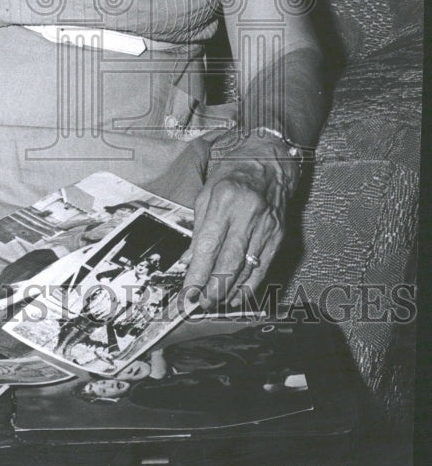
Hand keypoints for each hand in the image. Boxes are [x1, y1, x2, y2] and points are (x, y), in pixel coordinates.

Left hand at [179, 130, 296, 308]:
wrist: (271, 162)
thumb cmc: (234, 174)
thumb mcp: (207, 193)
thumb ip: (198, 229)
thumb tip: (188, 260)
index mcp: (225, 200)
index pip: (209, 246)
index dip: (197, 273)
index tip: (187, 291)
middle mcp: (248, 215)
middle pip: (229, 262)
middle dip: (212, 288)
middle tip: (198, 303)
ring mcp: (266, 227)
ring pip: (247, 268)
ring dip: (229, 291)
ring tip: (213, 303)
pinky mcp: (278, 236)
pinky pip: (263, 267)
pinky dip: (249, 285)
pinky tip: (236, 295)